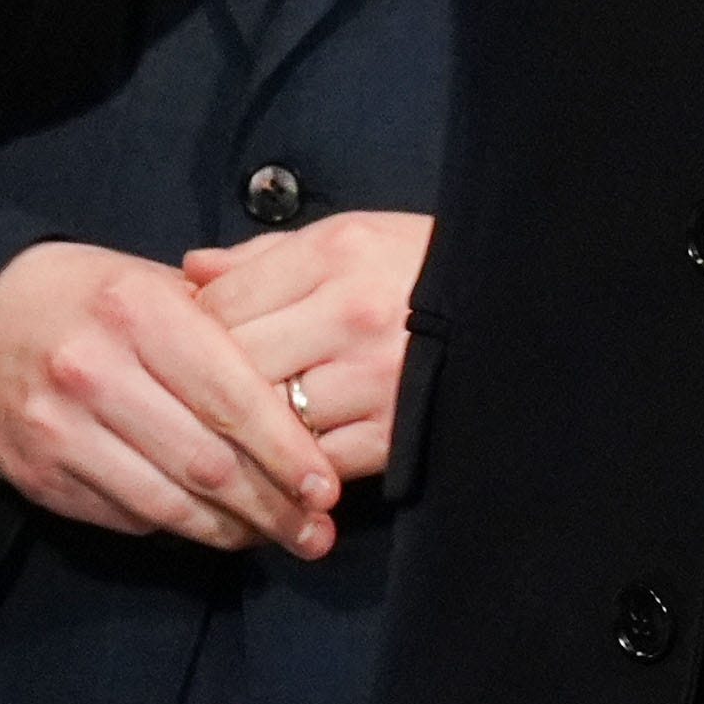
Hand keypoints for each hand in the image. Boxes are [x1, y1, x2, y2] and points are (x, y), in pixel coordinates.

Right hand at [0, 240, 344, 555]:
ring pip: (166, 501)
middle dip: (271, 505)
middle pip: (206, 460)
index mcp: (138, 312)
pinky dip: (176, 526)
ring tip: (274, 538)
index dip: (287, 450)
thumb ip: (226, 322)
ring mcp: (60, 429)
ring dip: (229, 530)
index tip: (327, 486)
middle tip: (315, 531)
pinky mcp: (39, 474)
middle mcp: (95, 371)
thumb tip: (305, 380)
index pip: (232, 396)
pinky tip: (211, 527)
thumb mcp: (153, 281)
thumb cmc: (86, 296)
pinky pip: (126, 516)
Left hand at [183, 207, 432, 488]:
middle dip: (207, 383)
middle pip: (236, 363)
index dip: (194, 328)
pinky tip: (278, 460)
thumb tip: (191, 272)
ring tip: (230, 431)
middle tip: (193, 396)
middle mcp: (351, 314)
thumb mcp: (349, 235)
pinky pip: (314, 461)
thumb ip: (264, 256)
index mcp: (336, 254)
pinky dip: (288, 467)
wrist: (513, 306)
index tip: (191, 341)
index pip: (224, 301)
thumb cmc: (420, 266)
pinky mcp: (395, 433)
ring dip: (244, 430)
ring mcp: (375, 379)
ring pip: (269, 417)